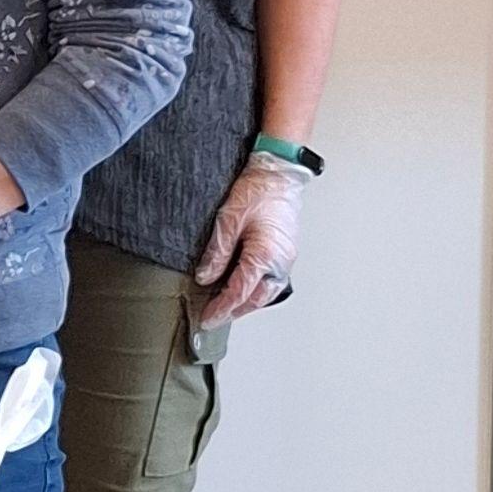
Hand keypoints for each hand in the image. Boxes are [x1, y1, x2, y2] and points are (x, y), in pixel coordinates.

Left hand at [194, 156, 307, 324]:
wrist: (278, 173)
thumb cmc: (257, 190)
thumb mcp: (227, 222)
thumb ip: (217, 254)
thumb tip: (206, 277)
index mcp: (264, 257)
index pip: (239, 294)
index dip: (221, 309)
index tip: (207, 318)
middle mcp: (280, 262)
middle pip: (256, 300)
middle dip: (234, 312)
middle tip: (215, 318)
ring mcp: (286, 258)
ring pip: (267, 293)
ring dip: (247, 303)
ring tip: (227, 307)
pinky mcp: (286, 251)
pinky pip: (273, 280)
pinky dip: (257, 289)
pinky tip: (245, 287)